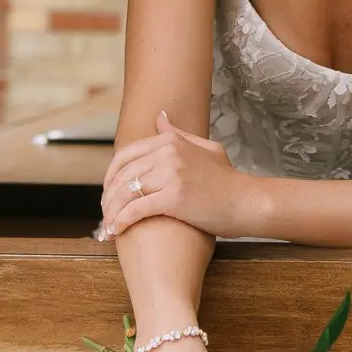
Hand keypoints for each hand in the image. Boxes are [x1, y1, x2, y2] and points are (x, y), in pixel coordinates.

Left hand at [100, 112, 248, 239]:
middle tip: (104, 214)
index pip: (126, 155)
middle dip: (108, 197)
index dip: (110, 176)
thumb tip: (159, 118)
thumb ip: (179, 134)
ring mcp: (170, 175)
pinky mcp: (173, 198)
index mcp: (171, 141)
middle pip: (121, 175)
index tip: (108, 192)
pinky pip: (136, 210)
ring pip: (125, 193)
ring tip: (107, 227)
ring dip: (111, 212)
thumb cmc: (227, 180)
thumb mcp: (206, 149)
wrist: (247, 202)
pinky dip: (121, 222)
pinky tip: (116, 232)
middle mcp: (168, 154)